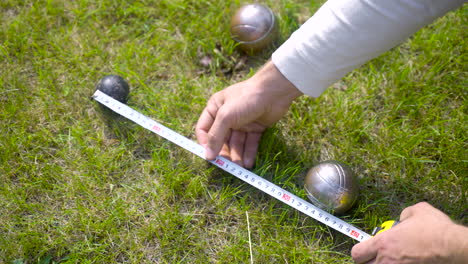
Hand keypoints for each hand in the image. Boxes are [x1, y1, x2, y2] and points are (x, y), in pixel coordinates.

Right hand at [195, 61, 301, 167]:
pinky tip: (249, 163)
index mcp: (215, 108)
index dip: (205, 143)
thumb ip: (216, 136)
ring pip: (236, 143)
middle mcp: (227, 116)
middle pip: (221, 139)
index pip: (204, 129)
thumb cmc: (246, 98)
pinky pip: (250, 143)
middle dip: (224, 152)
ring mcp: (241, 122)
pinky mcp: (255, 127)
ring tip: (240, 167)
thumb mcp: (226, 116)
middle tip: (227, 166)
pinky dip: (249, 153)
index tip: (209, 157)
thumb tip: (207, 155)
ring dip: (237, 156)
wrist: (274, 91)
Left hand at [351, 202, 467, 263]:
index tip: (365, 250)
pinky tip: (407, 261)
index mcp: (383, 243)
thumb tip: (402, 220)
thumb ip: (403, 215)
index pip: (357, 253)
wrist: (453, 246)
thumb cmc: (435, 229)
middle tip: (376, 256)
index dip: (359, 252)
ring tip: (392, 260)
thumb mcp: (417, 210)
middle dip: (369, 261)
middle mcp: (387, 259)